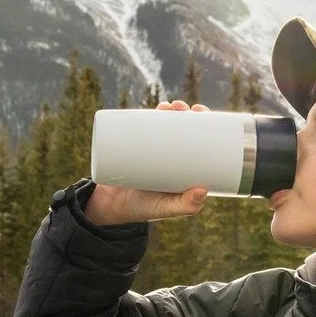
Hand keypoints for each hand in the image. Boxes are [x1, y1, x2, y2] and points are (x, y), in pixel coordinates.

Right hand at [84, 99, 211, 224]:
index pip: (200, 143)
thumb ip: (185, 206)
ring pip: (166, 126)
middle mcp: (173, 158)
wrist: (110, 206)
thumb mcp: (166, 208)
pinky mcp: (137, 149)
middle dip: (186, 114)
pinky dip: (150, 116)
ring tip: (167, 106)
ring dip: (170, 111)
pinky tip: (156, 107)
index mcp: (185, 170)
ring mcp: (155, 152)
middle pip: (184, 130)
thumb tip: (203, 190)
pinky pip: (145, 129)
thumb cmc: (143, 209)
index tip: (201, 113)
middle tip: (183, 108)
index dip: (205, 125)